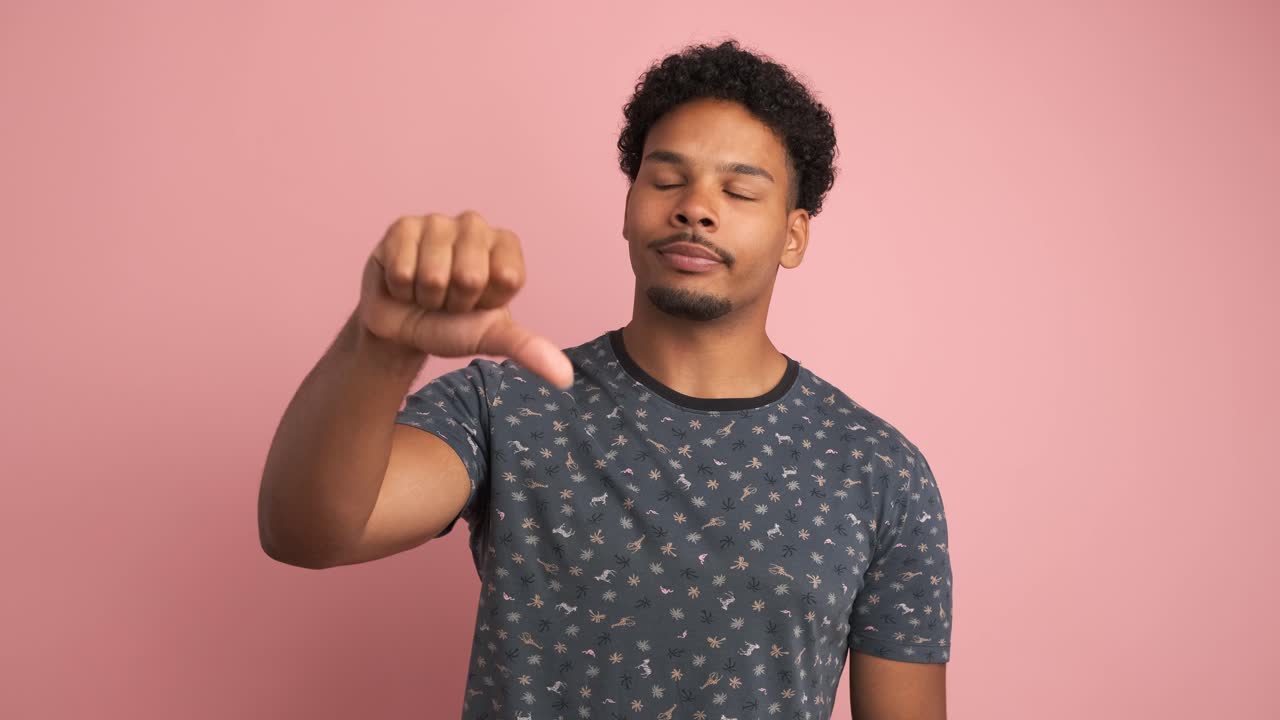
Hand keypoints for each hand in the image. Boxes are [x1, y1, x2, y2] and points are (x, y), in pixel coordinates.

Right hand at [357, 211, 572, 388]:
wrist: (401, 327)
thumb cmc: (451, 326)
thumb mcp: (491, 337)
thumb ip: (529, 349)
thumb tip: (565, 378)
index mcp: (505, 244)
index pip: (507, 277)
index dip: (486, 301)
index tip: (476, 304)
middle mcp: (475, 225)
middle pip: (470, 276)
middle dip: (453, 301)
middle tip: (447, 299)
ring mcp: (437, 222)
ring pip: (433, 275)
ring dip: (425, 296)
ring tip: (425, 290)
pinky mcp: (402, 227)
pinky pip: (403, 270)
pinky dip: (400, 289)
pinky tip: (404, 281)